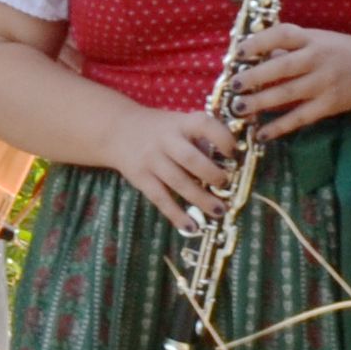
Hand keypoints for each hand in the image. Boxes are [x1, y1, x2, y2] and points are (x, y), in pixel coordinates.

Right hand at [108, 105, 237, 234]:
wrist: (117, 131)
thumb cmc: (160, 130)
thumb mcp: (180, 124)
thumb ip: (201, 139)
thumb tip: (231, 163)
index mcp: (181, 123)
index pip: (205, 125)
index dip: (223, 139)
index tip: (233, 153)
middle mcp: (166, 140)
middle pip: (191, 159)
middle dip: (212, 174)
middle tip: (226, 185)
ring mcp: (151, 160)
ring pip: (178, 182)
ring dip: (200, 199)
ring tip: (219, 211)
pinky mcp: (141, 178)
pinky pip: (160, 198)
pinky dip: (176, 214)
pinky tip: (191, 226)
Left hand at [231, 24, 350, 138]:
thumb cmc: (335, 51)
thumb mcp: (314, 40)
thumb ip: (286, 48)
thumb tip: (249, 59)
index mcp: (310, 38)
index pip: (283, 35)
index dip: (260, 42)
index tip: (239, 52)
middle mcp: (317, 58)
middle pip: (283, 67)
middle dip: (255, 76)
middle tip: (234, 85)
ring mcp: (324, 83)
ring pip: (289, 94)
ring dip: (261, 102)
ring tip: (239, 108)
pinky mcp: (329, 105)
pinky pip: (301, 117)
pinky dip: (280, 126)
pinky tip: (262, 133)